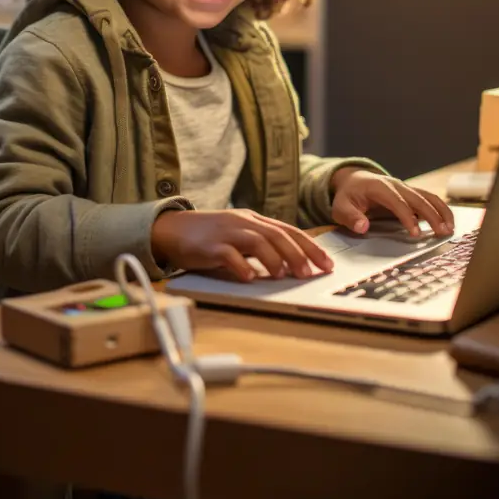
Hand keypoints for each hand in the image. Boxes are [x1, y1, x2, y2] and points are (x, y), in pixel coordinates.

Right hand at [152, 208, 333, 282]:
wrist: (172, 228)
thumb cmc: (209, 236)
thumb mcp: (239, 235)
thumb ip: (262, 245)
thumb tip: (292, 263)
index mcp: (254, 220)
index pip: (288, 230)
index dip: (310, 246)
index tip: (326, 263)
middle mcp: (243, 222)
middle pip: (276, 234)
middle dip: (297, 254)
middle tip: (310, 273)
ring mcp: (226, 232)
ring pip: (256, 241)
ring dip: (273, 258)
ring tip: (284, 275)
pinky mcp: (209, 245)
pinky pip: (227, 254)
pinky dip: (240, 265)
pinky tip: (250, 278)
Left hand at [330, 168, 453, 237]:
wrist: (353, 180)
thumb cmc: (348, 196)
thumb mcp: (340, 207)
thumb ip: (350, 217)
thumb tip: (363, 227)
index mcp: (379, 187)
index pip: (397, 202)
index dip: (407, 217)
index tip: (416, 234)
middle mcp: (395, 185)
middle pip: (417, 198)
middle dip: (431, 215)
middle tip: (442, 232)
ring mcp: (404, 188)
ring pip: (427, 196)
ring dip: (440, 211)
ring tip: (450, 228)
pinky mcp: (410, 193)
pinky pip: (428, 199)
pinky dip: (439, 209)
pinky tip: (447, 222)